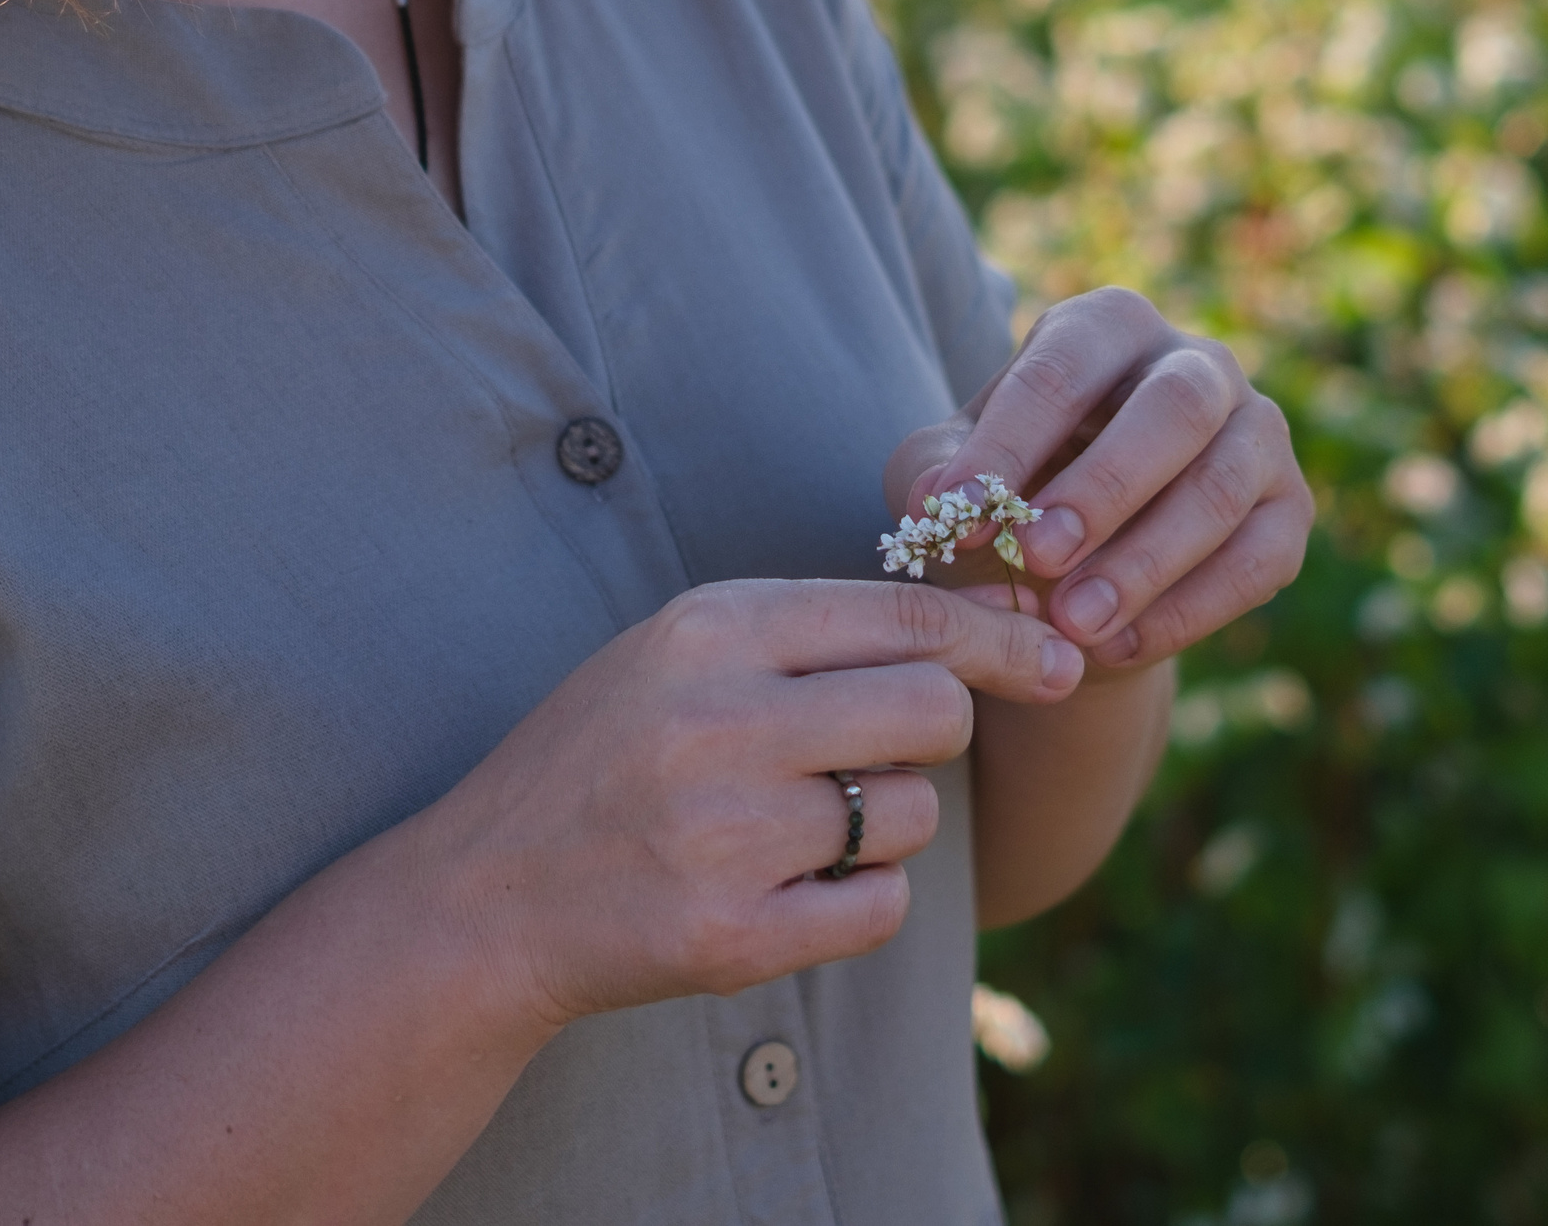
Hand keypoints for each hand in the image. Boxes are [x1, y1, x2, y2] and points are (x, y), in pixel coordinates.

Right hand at [403, 577, 1081, 1037]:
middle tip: (877, 751)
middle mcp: (723, 718)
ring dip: (883, 822)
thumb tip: (974, 629)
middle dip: (933, 733)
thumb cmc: (604, 754)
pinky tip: (784, 886)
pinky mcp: (735, 935)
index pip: (903, 613)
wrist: (490, 891)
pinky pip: (881, 906)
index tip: (1057, 657)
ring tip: (794, 825)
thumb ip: (802, 632)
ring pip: (910, 813)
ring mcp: (728, 832)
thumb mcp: (675, 652)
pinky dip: (858, 900)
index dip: (1000, 635)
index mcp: (710, 628)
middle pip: (934, 709)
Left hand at [883, 286, 1311, 673]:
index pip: (1062, 368)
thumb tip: (938, 504)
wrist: (1077, 559)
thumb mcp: (955, 469)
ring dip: (1144, 562)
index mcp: (1105, 325)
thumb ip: (936, 475)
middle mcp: (1196, 362)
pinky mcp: (1290, 510)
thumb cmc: (1009, 486)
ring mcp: (1258, 431)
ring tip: (1072, 622)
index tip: (954, 511)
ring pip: (1220, 489)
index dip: (1009, 441)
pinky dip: (1185, 611)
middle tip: (1037, 556)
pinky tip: (1114, 646)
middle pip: (1173, 408)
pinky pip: (1257, 562)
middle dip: (1104, 487)